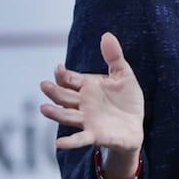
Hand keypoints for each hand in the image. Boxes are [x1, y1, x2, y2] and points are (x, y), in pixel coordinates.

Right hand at [39, 32, 144, 153]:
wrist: (135, 125)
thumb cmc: (126, 100)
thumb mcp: (123, 75)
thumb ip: (114, 57)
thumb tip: (106, 34)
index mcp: (87, 87)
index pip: (70, 79)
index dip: (64, 75)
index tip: (59, 69)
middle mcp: (83, 103)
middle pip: (64, 97)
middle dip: (54, 91)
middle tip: (44, 85)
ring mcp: (87, 120)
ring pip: (67, 115)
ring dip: (55, 113)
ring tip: (43, 108)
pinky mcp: (95, 135)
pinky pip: (80, 138)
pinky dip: (70, 142)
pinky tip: (58, 144)